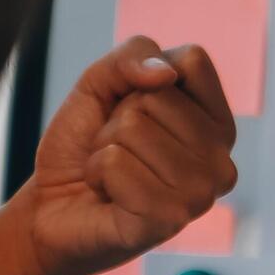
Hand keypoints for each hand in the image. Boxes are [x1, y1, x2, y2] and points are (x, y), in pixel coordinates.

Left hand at [22, 38, 236, 274]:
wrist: (53, 206)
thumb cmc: (84, 145)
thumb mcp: (102, 82)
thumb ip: (133, 55)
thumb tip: (165, 74)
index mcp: (218, 125)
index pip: (193, 61)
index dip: (146, 77)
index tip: (134, 109)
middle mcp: (221, 162)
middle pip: (158, 96)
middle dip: (119, 118)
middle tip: (118, 150)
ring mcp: (200, 195)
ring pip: (135, 129)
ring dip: (105, 148)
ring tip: (112, 174)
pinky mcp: (169, 219)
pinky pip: (116, 164)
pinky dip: (97, 174)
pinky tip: (108, 196)